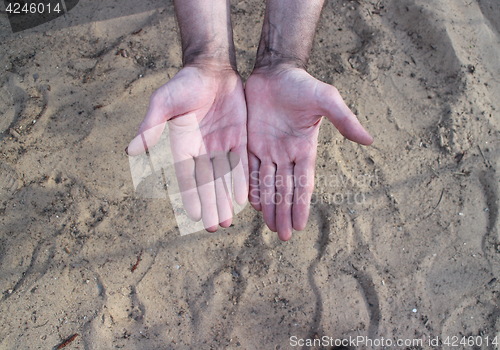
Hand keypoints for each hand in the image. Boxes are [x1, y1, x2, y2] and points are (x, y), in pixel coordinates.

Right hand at [127, 65, 247, 231]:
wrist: (211, 69)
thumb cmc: (183, 84)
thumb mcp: (164, 102)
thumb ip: (151, 125)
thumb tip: (131, 150)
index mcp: (181, 145)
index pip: (186, 177)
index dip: (191, 197)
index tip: (195, 216)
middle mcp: (201, 150)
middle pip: (206, 183)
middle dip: (211, 204)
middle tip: (215, 226)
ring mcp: (220, 145)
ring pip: (223, 178)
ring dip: (225, 199)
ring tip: (228, 220)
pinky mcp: (238, 138)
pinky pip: (240, 163)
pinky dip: (241, 180)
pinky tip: (244, 197)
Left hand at [245, 66, 372, 240]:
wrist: (275, 72)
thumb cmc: (302, 84)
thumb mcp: (326, 99)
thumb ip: (345, 120)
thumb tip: (370, 140)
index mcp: (305, 149)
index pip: (304, 183)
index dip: (301, 204)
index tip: (300, 226)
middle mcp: (286, 154)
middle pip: (285, 189)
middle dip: (284, 212)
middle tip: (282, 236)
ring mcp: (268, 150)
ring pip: (267, 184)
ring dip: (268, 205)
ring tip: (269, 227)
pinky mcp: (251, 143)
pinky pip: (249, 170)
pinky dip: (250, 187)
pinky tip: (250, 204)